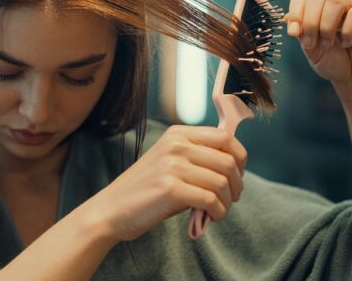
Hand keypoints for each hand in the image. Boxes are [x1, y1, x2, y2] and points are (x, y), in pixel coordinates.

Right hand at [84, 125, 245, 241]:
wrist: (112, 209)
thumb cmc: (146, 190)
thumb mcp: (170, 162)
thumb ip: (197, 157)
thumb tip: (235, 164)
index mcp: (177, 134)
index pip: (225, 136)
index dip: (239, 157)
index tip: (237, 175)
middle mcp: (176, 145)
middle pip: (228, 160)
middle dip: (237, 184)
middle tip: (232, 198)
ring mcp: (173, 166)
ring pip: (222, 182)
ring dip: (228, 201)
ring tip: (219, 210)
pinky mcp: (171, 189)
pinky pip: (211, 200)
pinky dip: (218, 212)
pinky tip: (212, 217)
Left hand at [284, 0, 351, 86]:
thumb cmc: (331, 58)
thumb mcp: (309, 47)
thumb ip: (300, 31)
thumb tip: (287, 17)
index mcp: (319, 0)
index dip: (295, 12)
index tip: (294, 33)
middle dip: (310, 21)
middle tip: (311, 43)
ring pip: (336, 0)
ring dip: (326, 26)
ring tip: (328, 44)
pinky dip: (347, 31)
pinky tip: (346, 43)